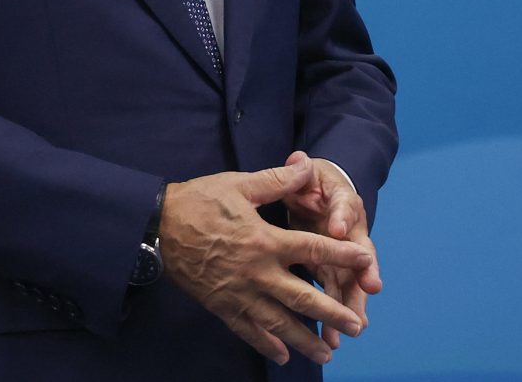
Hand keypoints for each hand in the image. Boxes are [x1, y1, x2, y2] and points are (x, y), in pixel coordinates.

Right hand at [159, 156, 369, 365]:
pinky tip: (283, 355)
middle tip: (356, 326)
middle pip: (302, 298)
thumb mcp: (240, 184)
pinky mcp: (221, 306)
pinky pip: (248, 330)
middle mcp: (257, 273)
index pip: (313, 250)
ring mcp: (239, 294)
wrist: (157, 227)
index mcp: (265, 241)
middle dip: (332, 313)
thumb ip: (278, 180)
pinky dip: (267, 344)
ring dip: (305, 339)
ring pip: (278, 322)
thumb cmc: (200, 201)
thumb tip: (308, 166)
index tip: (364, 261)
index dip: (341, 256)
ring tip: (328, 352)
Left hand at [282, 151, 382, 349]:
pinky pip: (334, 295)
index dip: (342, 217)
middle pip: (360, 255)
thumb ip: (303, 170)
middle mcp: (350, 233)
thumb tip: (299, 160)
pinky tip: (331, 338)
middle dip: (364, 273)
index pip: (345, 208)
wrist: (318, 193)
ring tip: (349, 329)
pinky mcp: (330, 270)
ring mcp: (342, 255)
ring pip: (350, 282)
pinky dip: (334, 316)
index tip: (338, 228)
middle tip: (370, 288)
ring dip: (350, 305)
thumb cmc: (315, 182)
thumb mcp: (310, 172)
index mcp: (344, 203)